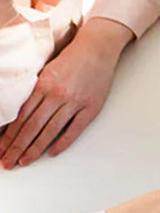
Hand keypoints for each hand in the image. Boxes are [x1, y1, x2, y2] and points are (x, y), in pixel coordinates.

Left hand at [0, 18, 131, 168]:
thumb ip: (34, 91)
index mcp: (43, 85)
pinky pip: (75, 128)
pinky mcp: (91, 107)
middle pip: (32, 127)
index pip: (21, 117)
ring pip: (50, 130)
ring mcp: (75, 102)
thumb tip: (18, 115)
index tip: (1, 150)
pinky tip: (52, 152)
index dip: (9, 136)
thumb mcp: (46, 71)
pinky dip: (63, 142)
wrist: (97, 48)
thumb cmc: (72, 59)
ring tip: (24, 161)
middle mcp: (57, 95)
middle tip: (7, 163)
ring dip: (35, 148)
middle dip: (17, 147)